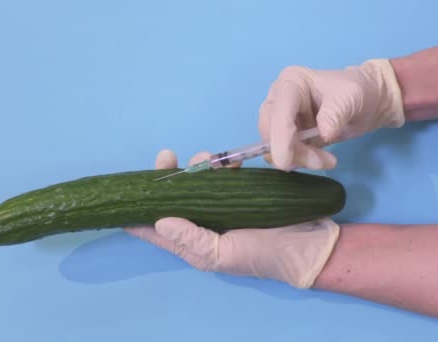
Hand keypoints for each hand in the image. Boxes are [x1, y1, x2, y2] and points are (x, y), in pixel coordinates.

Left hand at [124, 149, 339, 287]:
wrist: (308, 244)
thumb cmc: (263, 255)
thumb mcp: (222, 254)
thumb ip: (190, 239)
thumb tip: (159, 220)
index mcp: (193, 242)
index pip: (156, 227)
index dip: (139, 210)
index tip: (129, 188)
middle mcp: (203, 223)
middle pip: (175, 197)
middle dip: (169, 176)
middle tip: (168, 156)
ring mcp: (222, 206)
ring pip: (198, 182)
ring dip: (197, 167)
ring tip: (206, 160)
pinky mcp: (241, 192)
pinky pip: (223, 175)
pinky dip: (221, 165)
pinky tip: (227, 161)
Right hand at [259, 59, 404, 170]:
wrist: (368, 102)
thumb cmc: (357, 91)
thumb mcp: (351, 97)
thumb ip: (335, 114)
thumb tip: (323, 134)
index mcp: (290, 83)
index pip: (278, 113)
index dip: (279, 138)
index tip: (286, 162)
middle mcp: (279, 100)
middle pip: (271, 133)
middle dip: (292, 152)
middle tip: (320, 161)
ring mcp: (282, 119)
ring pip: (275, 147)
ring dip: (300, 159)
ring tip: (328, 160)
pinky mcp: (289, 136)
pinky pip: (286, 154)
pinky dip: (302, 161)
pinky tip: (323, 159)